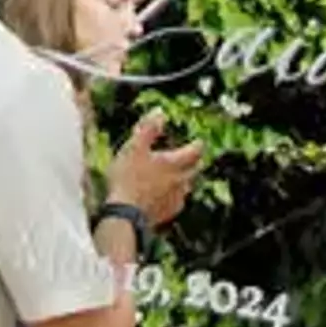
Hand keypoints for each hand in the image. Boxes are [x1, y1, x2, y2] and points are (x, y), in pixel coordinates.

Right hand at [105, 111, 202, 230]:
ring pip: (187, 186)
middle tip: (193, 156)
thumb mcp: (134, 147)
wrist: (125, 214)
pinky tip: (168, 194)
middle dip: (195, 162)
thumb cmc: (129, 177)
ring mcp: (175, 200)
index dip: (198, 145)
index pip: (193, 152)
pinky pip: (178, 201)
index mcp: (173, 164)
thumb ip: (148, 129)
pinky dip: (176, 194)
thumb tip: (161, 112)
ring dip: (186, 178)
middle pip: (194, 171)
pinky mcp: (168, 213)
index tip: (200, 141)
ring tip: (180, 174)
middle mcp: (180, 182)